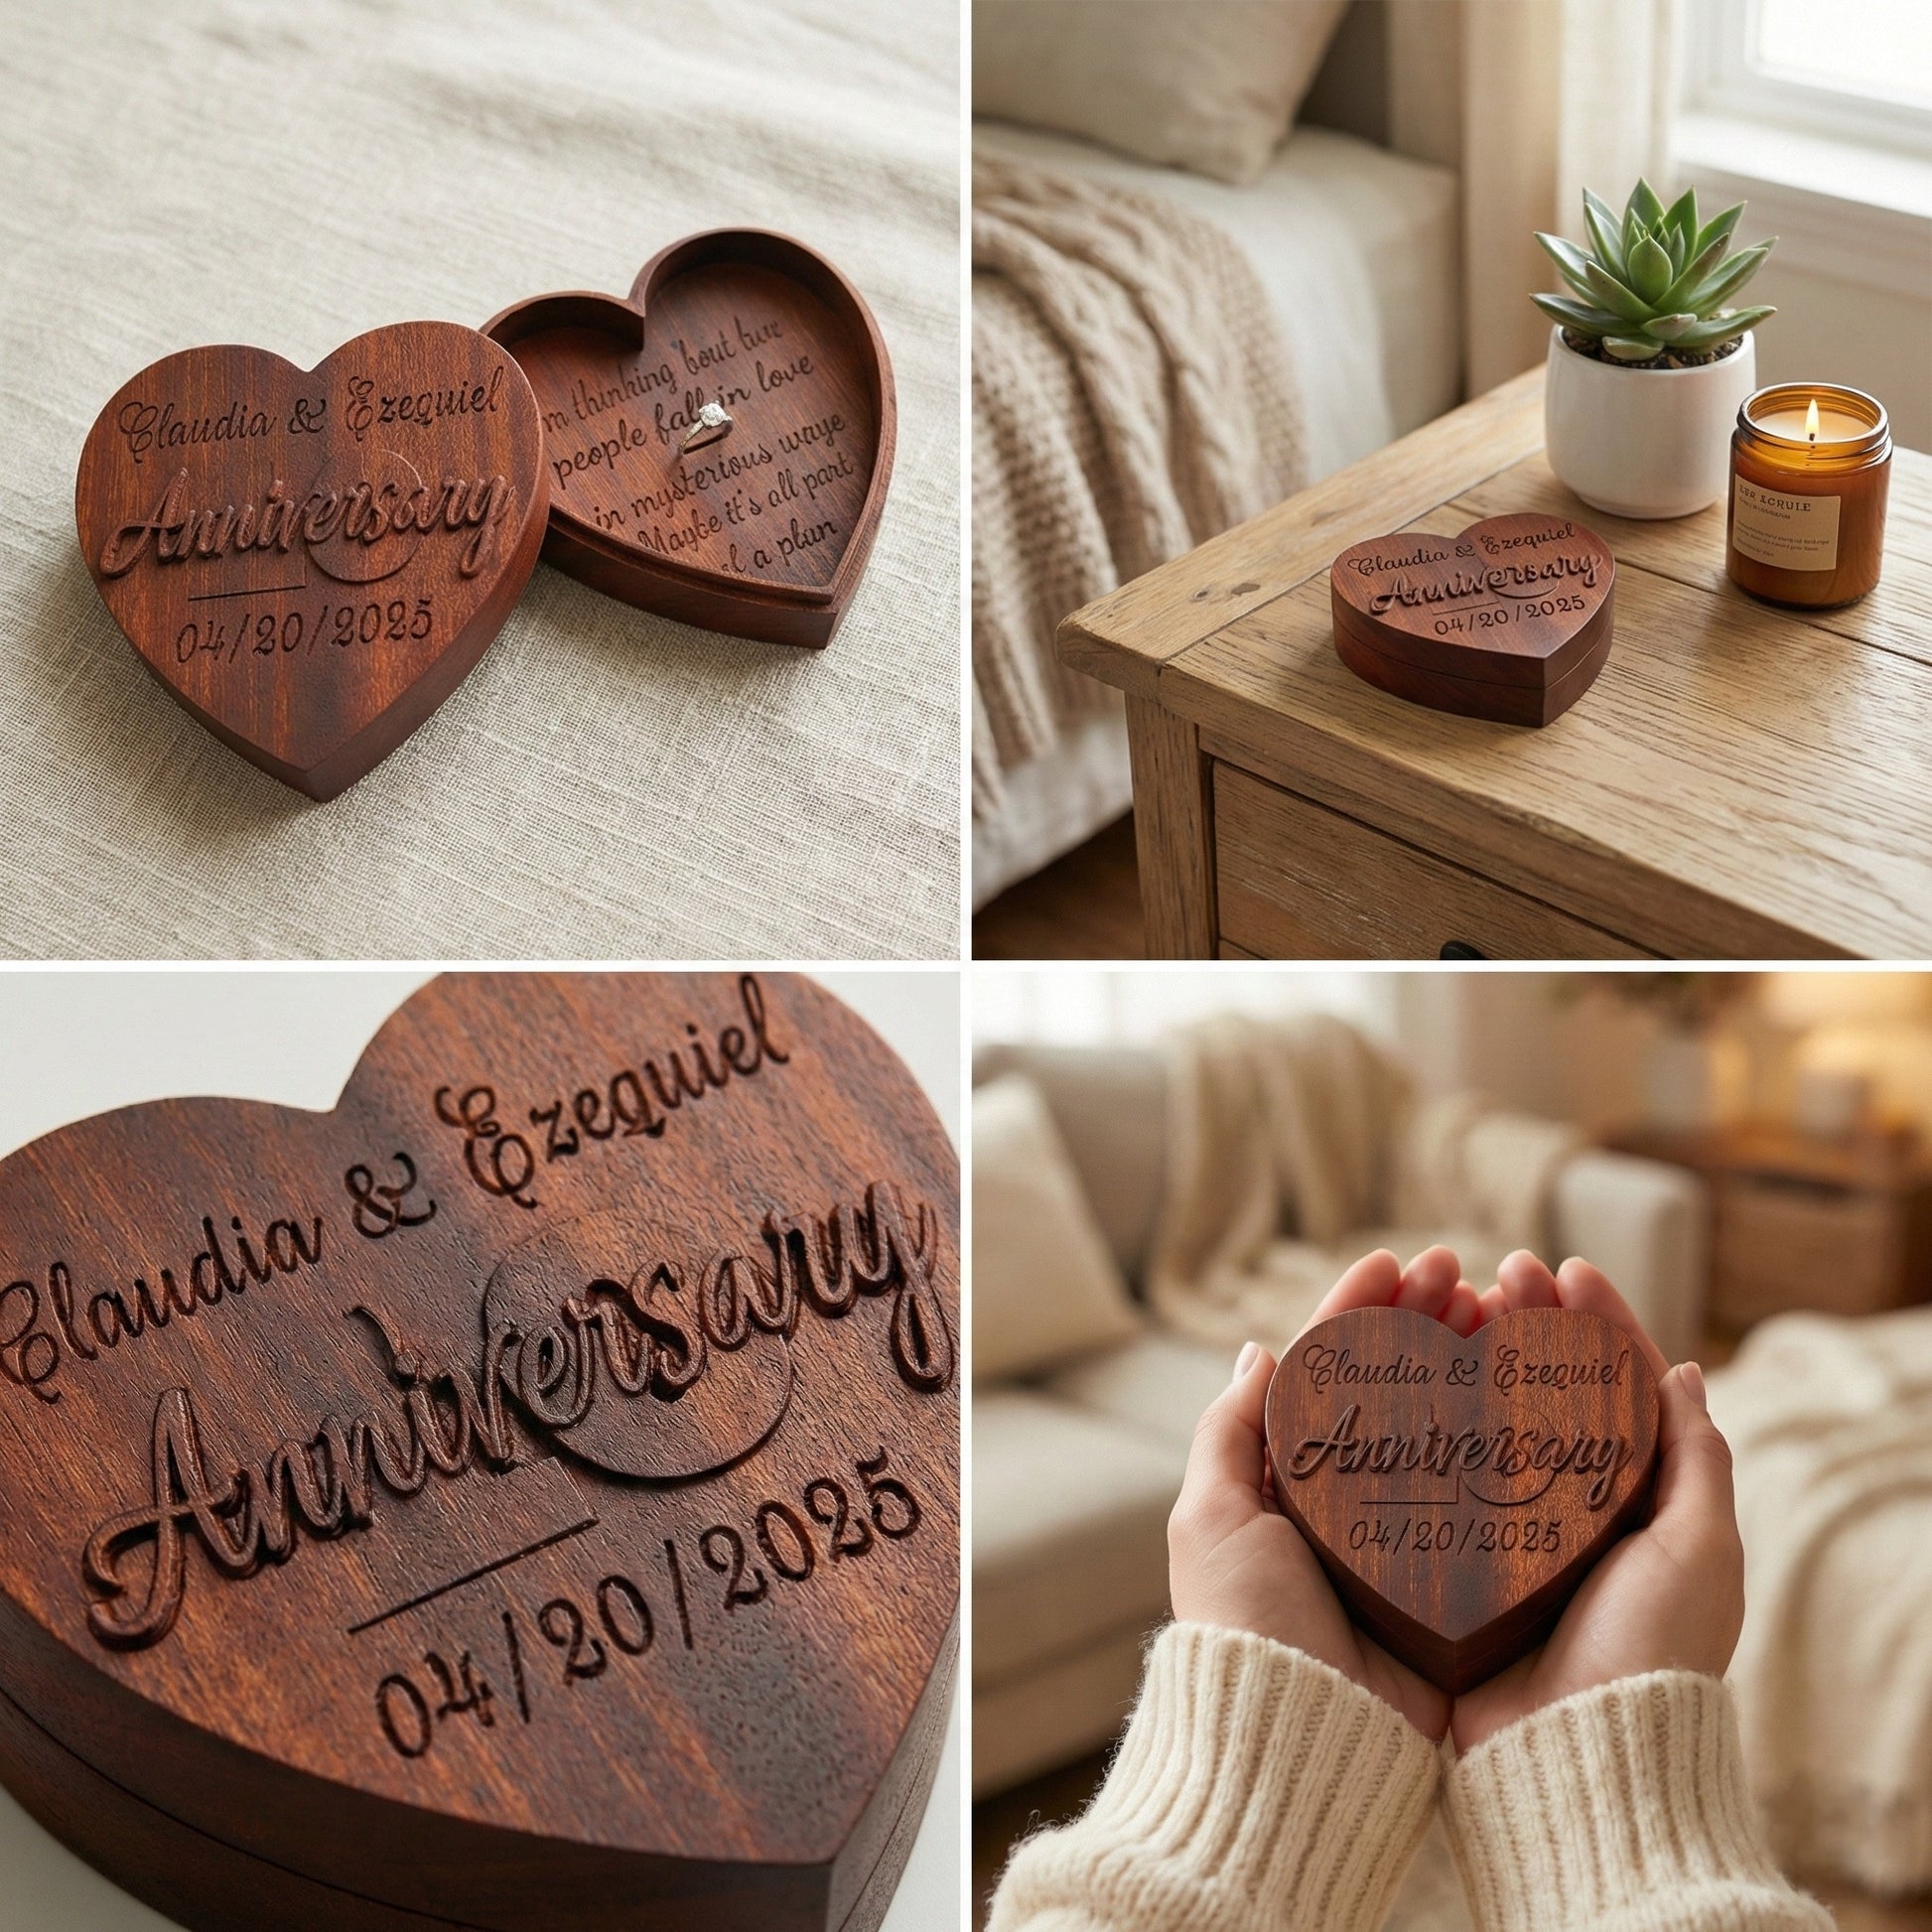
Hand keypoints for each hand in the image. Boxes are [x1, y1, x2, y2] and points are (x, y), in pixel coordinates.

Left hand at [1167, 1247, 1476, 1739]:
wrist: (1303, 1746)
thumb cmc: (1245, 1629)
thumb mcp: (1209, 1519)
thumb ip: (1231, 1433)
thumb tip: (1255, 1349)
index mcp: (1291, 1481)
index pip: (1327, 1369)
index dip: (1360, 1310)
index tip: (1396, 1262)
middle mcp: (1354, 1500)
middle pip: (1397, 1384)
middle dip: (1426, 1320)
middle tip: (1465, 1276)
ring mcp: (1411, 1535)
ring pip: (1448, 1423)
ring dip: (1474, 1359)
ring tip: (1502, 1312)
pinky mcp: (1460, 1578)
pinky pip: (1490, 1491)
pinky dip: (1513, 1434)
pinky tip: (1537, 1390)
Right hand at [1449, 1251, 1745, 1752]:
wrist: (1570, 1757)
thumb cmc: (1648, 1656)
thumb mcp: (1699, 1552)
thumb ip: (1697, 1462)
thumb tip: (1686, 1372)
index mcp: (1633, 1502)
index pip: (1616, 1384)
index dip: (1594, 1320)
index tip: (1562, 1268)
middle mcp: (1565, 1508)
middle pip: (1543, 1387)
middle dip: (1523, 1320)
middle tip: (1495, 1275)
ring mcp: (1504, 1529)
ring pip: (1484, 1414)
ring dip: (1468, 1350)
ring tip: (1448, 1303)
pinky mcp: (1449, 1556)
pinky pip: (1433, 1466)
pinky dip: (1421, 1412)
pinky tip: (1404, 1372)